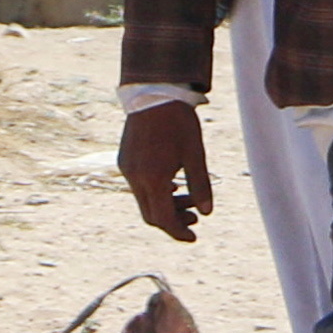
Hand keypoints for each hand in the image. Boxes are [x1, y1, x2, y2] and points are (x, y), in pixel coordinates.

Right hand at [119, 101, 212, 243]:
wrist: (154, 94)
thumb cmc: (179, 122)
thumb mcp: (196, 154)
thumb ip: (201, 185)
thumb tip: (207, 213)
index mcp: (153, 179)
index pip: (163, 219)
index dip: (178, 232)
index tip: (193, 237)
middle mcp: (135, 178)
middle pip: (152, 214)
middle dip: (173, 220)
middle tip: (195, 218)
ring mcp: (127, 170)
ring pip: (145, 201)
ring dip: (166, 205)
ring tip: (190, 199)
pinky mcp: (124, 161)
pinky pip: (139, 187)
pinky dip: (156, 192)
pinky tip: (174, 184)